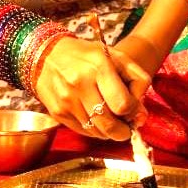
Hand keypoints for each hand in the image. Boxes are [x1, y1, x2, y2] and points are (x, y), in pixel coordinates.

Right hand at [33, 36, 148, 140]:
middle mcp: (80, 84)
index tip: (135, 111)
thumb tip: (141, 115)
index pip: (123, 104)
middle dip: (124, 131)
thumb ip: (138, 81)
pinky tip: (96, 117)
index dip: (134, 112)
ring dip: (110, 131)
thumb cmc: (88, 56)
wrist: (46, 54)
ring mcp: (67, 100)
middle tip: (127, 125)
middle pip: (110, 125)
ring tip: (111, 118)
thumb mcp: (117, 57)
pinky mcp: (57, 113)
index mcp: (99, 67)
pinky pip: (84, 132)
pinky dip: (94, 130)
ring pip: (97, 132)